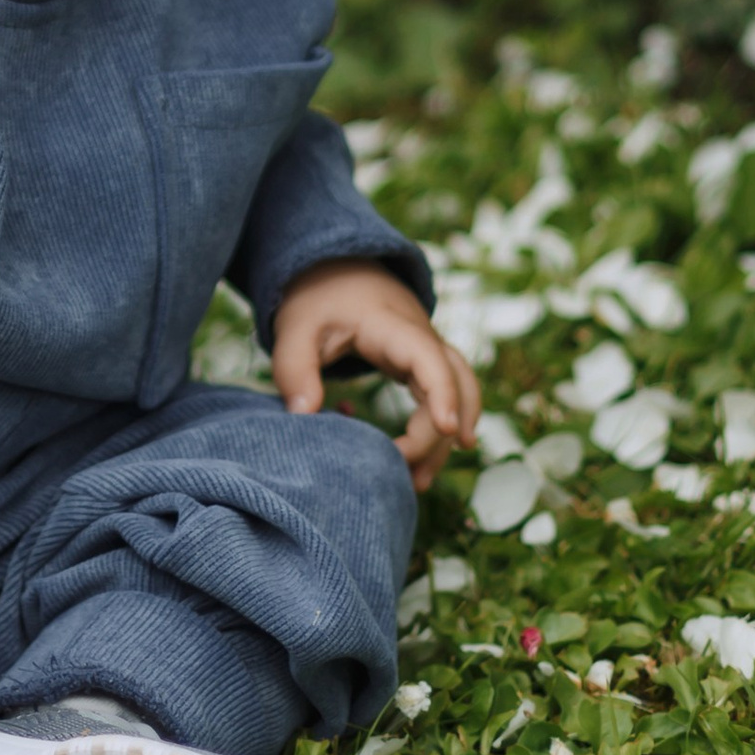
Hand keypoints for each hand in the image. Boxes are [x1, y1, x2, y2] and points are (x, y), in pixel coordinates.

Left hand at [272, 260, 479, 493]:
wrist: (334, 272)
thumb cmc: (316, 302)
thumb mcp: (295, 328)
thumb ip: (294, 368)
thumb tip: (303, 416)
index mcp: (392, 326)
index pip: (429, 358)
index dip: (442, 393)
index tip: (445, 430)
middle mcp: (420, 338)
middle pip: (454, 382)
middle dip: (440, 430)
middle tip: (411, 476)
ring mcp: (426, 351)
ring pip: (459, 391)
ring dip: (447, 435)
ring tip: (419, 482)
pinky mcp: (421, 364)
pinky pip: (446, 395)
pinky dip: (441, 427)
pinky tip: (421, 461)